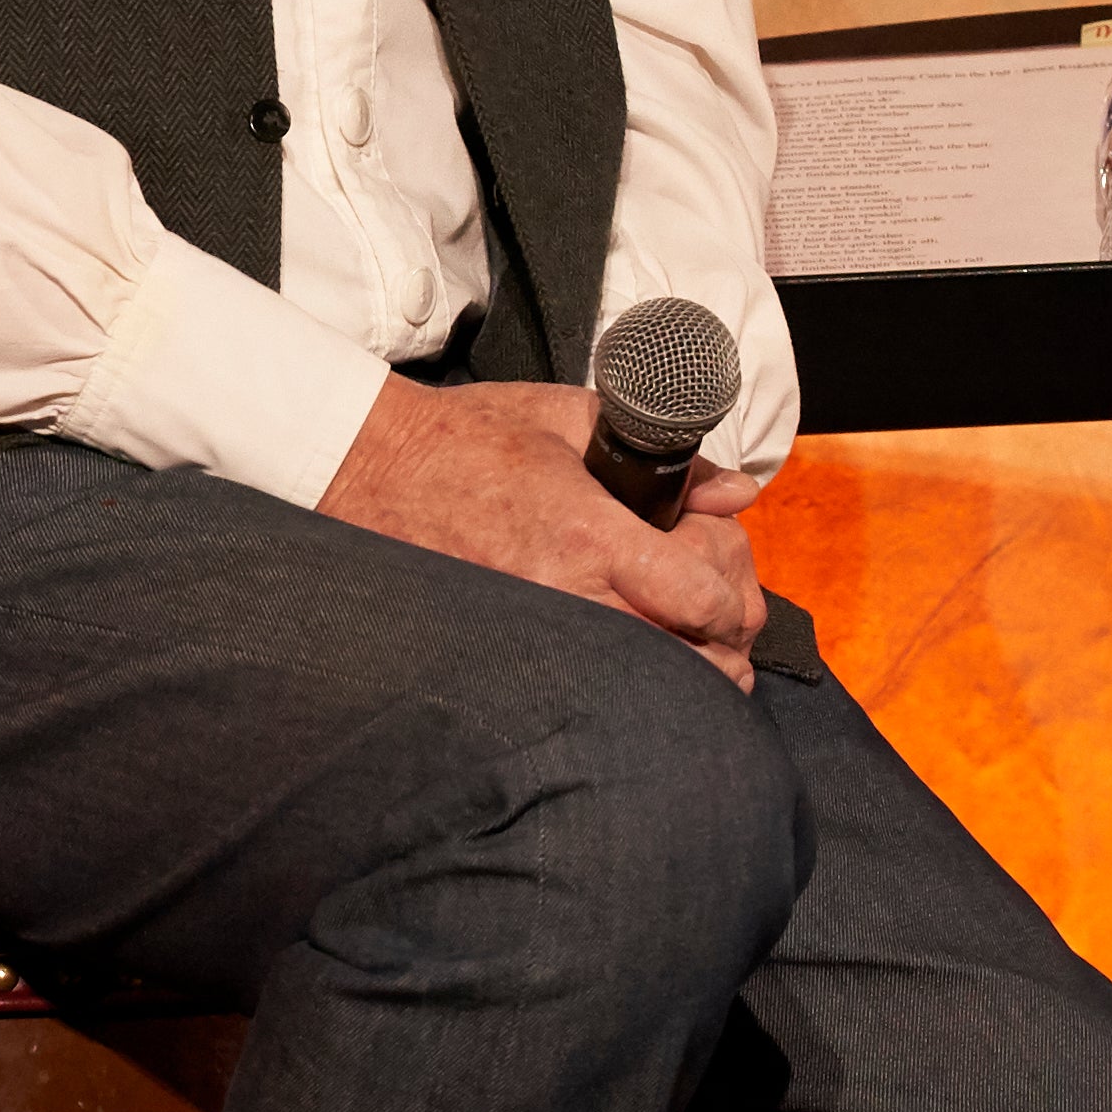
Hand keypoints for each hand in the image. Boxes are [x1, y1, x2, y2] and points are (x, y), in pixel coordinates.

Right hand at [311, 377, 768, 684]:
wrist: (373, 468)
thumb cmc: (470, 437)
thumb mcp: (571, 420)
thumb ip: (667, 459)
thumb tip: (737, 492)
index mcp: (588, 532)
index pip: (700, 598)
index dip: (730, 593)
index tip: (719, 569)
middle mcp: (569, 594)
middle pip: (691, 660)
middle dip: (724, 642)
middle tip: (717, 612)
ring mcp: (539, 631)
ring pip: (651, 689)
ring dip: (686, 670)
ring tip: (685, 638)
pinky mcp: (512, 650)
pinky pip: (598, 691)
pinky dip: (633, 683)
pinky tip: (636, 657)